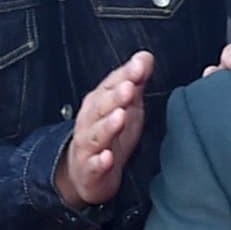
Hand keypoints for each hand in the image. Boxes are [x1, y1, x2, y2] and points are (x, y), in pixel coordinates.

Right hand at [54, 52, 156, 209]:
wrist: (85, 172)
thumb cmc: (109, 135)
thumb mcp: (125, 105)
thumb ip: (134, 81)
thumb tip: (145, 57)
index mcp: (100, 102)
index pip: (112, 84)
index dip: (125, 74)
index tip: (140, 66)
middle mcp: (91, 121)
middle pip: (101, 106)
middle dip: (115, 97)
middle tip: (129, 88)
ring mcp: (89, 146)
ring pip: (97, 134)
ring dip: (108, 125)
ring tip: (120, 117)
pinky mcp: (90, 170)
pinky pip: (94, 165)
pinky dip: (100, 161)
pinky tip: (107, 157)